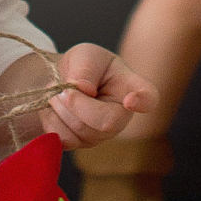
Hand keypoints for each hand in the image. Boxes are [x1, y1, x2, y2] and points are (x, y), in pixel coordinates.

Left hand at [41, 43, 159, 148]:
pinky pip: (63, 139)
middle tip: (63, 88)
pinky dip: (51, 120)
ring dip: (61, 108)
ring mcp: (101, 134)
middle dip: (77, 103)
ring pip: (80, 131)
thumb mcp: (85, 55)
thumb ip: (85, 68)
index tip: (131, 100)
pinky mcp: (81, 145)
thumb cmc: (82, 66)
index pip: (148, 98)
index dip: (143, 101)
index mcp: (130, 87)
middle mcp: (121, 116)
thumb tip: (83, 89)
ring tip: (59, 93)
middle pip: (106, 122)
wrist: (61, 82)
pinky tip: (55, 109)